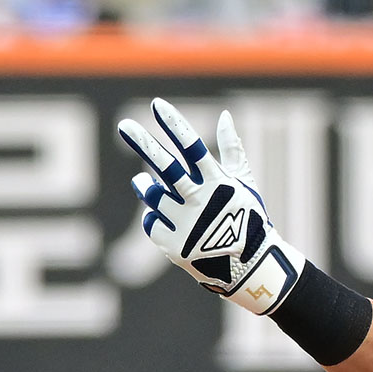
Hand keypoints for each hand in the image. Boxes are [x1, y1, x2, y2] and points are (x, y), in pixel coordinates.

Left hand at [117, 98, 305, 313]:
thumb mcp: (243, 181)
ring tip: (143, 180)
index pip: (192, 147)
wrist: (247, 266)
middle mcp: (200, 201)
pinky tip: (165, 216)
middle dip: (144, 144)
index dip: (175, 125)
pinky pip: (151, 221)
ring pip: (152, 195)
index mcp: (218, 183)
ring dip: (145, 185)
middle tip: (124, 125)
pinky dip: (154, 215)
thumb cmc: (247, 217)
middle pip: (166, 167)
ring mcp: (184, 223)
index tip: (158, 104)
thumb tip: (225, 114)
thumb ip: (231, 147)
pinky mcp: (171, 245)